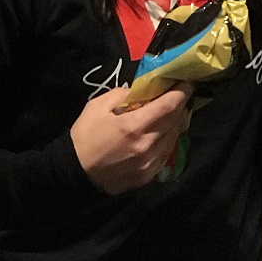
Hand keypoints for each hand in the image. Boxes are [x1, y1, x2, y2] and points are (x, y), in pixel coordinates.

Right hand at [69, 83, 192, 194]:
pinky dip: (168, 141)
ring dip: (177, 124)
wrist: (74, 173)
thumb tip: (141, 91)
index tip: (187, 83)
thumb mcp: (97, 106)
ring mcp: (149, 164)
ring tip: (174, 113)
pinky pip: (166, 154)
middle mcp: (147, 145)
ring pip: (174, 139)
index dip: (181, 93)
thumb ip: (122, 95)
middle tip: (181, 95)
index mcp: (134, 126)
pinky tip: (164, 134)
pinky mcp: (148, 176)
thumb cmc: (84, 137)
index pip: (168, 106)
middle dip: (181, 106)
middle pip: (176, 121)